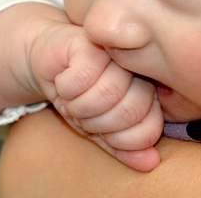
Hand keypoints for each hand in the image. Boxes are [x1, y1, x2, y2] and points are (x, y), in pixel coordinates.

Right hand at [28, 22, 162, 170]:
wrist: (50, 60)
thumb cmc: (79, 93)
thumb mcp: (99, 128)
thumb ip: (124, 146)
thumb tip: (150, 163)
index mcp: (150, 91)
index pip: (149, 128)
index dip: (118, 138)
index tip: (99, 127)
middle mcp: (140, 68)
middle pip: (130, 111)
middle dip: (96, 121)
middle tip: (82, 110)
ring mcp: (119, 50)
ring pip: (106, 94)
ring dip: (79, 105)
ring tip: (72, 96)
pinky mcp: (94, 36)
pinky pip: (83, 77)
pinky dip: (66, 87)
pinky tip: (64, 78)